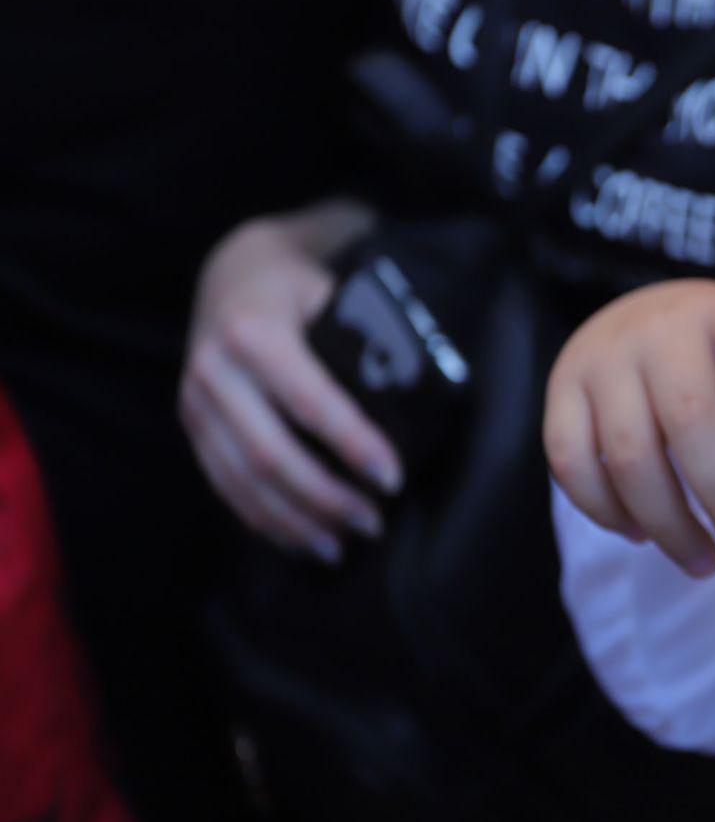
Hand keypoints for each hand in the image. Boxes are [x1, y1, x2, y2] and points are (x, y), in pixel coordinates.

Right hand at [179, 203, 397, 562]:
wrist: (231, 274)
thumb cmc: (298, 289)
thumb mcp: (331, 294)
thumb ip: (363, 338)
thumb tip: (417, 396)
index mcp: (253, 333)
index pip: (309, 402)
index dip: (353, 445)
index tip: (393, 479)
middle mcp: (214, 372)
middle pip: (270, 454)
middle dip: (326, 498)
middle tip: (374, 523)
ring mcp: (194, 404)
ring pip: (242, 481)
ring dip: (295, 522)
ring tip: (342, 547)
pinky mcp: (190, 428)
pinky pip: (224, 487)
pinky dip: (264, 521)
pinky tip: (301, 540)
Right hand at [544, 279, 714, 576]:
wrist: (639, 322)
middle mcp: (661, 332)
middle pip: (691, 420)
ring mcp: (602, 359)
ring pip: (629, 455)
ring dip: (670, 525)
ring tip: (707, 563)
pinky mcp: (559, 389)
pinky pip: (573, 464)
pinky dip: (607, 511)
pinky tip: (643, 534)